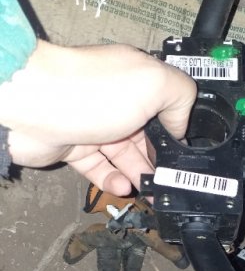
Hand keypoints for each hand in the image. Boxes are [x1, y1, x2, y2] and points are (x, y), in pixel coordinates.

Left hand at [0, 40, 195, 194]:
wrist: (33, 107)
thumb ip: (181, 98)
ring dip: (138, 174)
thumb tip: (180, 125)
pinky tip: (122, 187)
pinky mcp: (72, 147)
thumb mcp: (155, 83)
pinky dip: (112, 179)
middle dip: (159, 159)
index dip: (176, 127)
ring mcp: (93, 125)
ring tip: (150, 190)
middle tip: (169, 181)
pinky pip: (99, 168)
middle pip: (145, 135)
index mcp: (136, 80)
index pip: (165, 103)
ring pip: (123, 155)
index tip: (186, 152)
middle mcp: (115, 100)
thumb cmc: (94, 92)